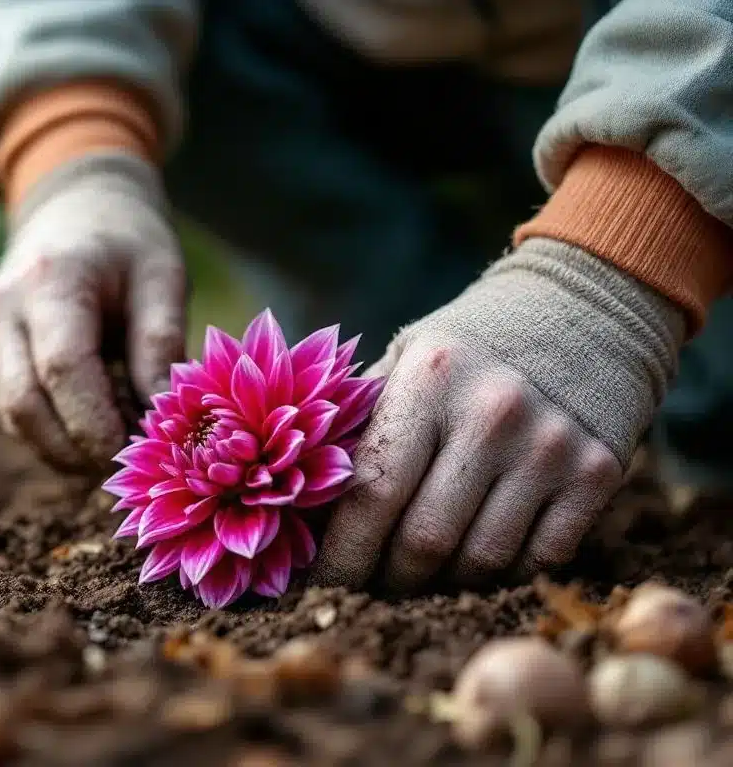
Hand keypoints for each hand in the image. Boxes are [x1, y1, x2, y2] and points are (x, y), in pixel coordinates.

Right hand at [0, 153, 186, 469]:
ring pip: (15, 419)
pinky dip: (54, 435)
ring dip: (65, 449)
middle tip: (130, 461)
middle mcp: (2, 310)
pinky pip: (15, 414)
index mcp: (49, 280)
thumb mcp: (163, 277)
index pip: (62, 368)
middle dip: (78, 449)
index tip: (137, 450)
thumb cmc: (127, 243)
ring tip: (117, 446)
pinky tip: (95, 427)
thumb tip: (162, 419)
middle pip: (25, 406)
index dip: (96, 422)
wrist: (73, 209)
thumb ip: (161, 343)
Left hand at [311, 238, 686, 590]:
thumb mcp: (407, 359)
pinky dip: (498, 580)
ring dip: (440, 588)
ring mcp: (552, 447)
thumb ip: (360, 427)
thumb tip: (303, 515)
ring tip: (414, 585)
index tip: (318, 587)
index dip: (341, 555)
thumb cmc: (469, 347)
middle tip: (364, 594)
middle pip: (425, 540)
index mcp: (430, 379)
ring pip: (481, 562)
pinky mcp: (598, 474)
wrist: (587, 307)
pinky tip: (472, 570)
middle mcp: (493, 413)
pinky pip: (538, 561)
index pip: (372, 492)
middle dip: (386, 581)